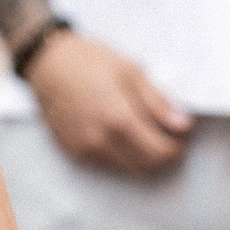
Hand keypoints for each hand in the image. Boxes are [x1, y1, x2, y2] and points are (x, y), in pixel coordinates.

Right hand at [26, 33, 192, 175]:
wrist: (46, 62)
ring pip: (126, 169)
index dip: (175, 146)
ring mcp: (84, 149)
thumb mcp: (130, 71)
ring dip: (139, 156)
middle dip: (160, 155)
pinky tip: (115, 130)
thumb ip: (158, 102)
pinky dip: (119, 154)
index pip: (161, 153)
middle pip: (146, 168)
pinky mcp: (73, 152)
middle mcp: (101, 141)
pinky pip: (106, 164)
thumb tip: (183, 125)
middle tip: (161, 133)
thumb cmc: (88, 60)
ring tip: (137, 128)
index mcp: (119, 119)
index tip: (177, 133)